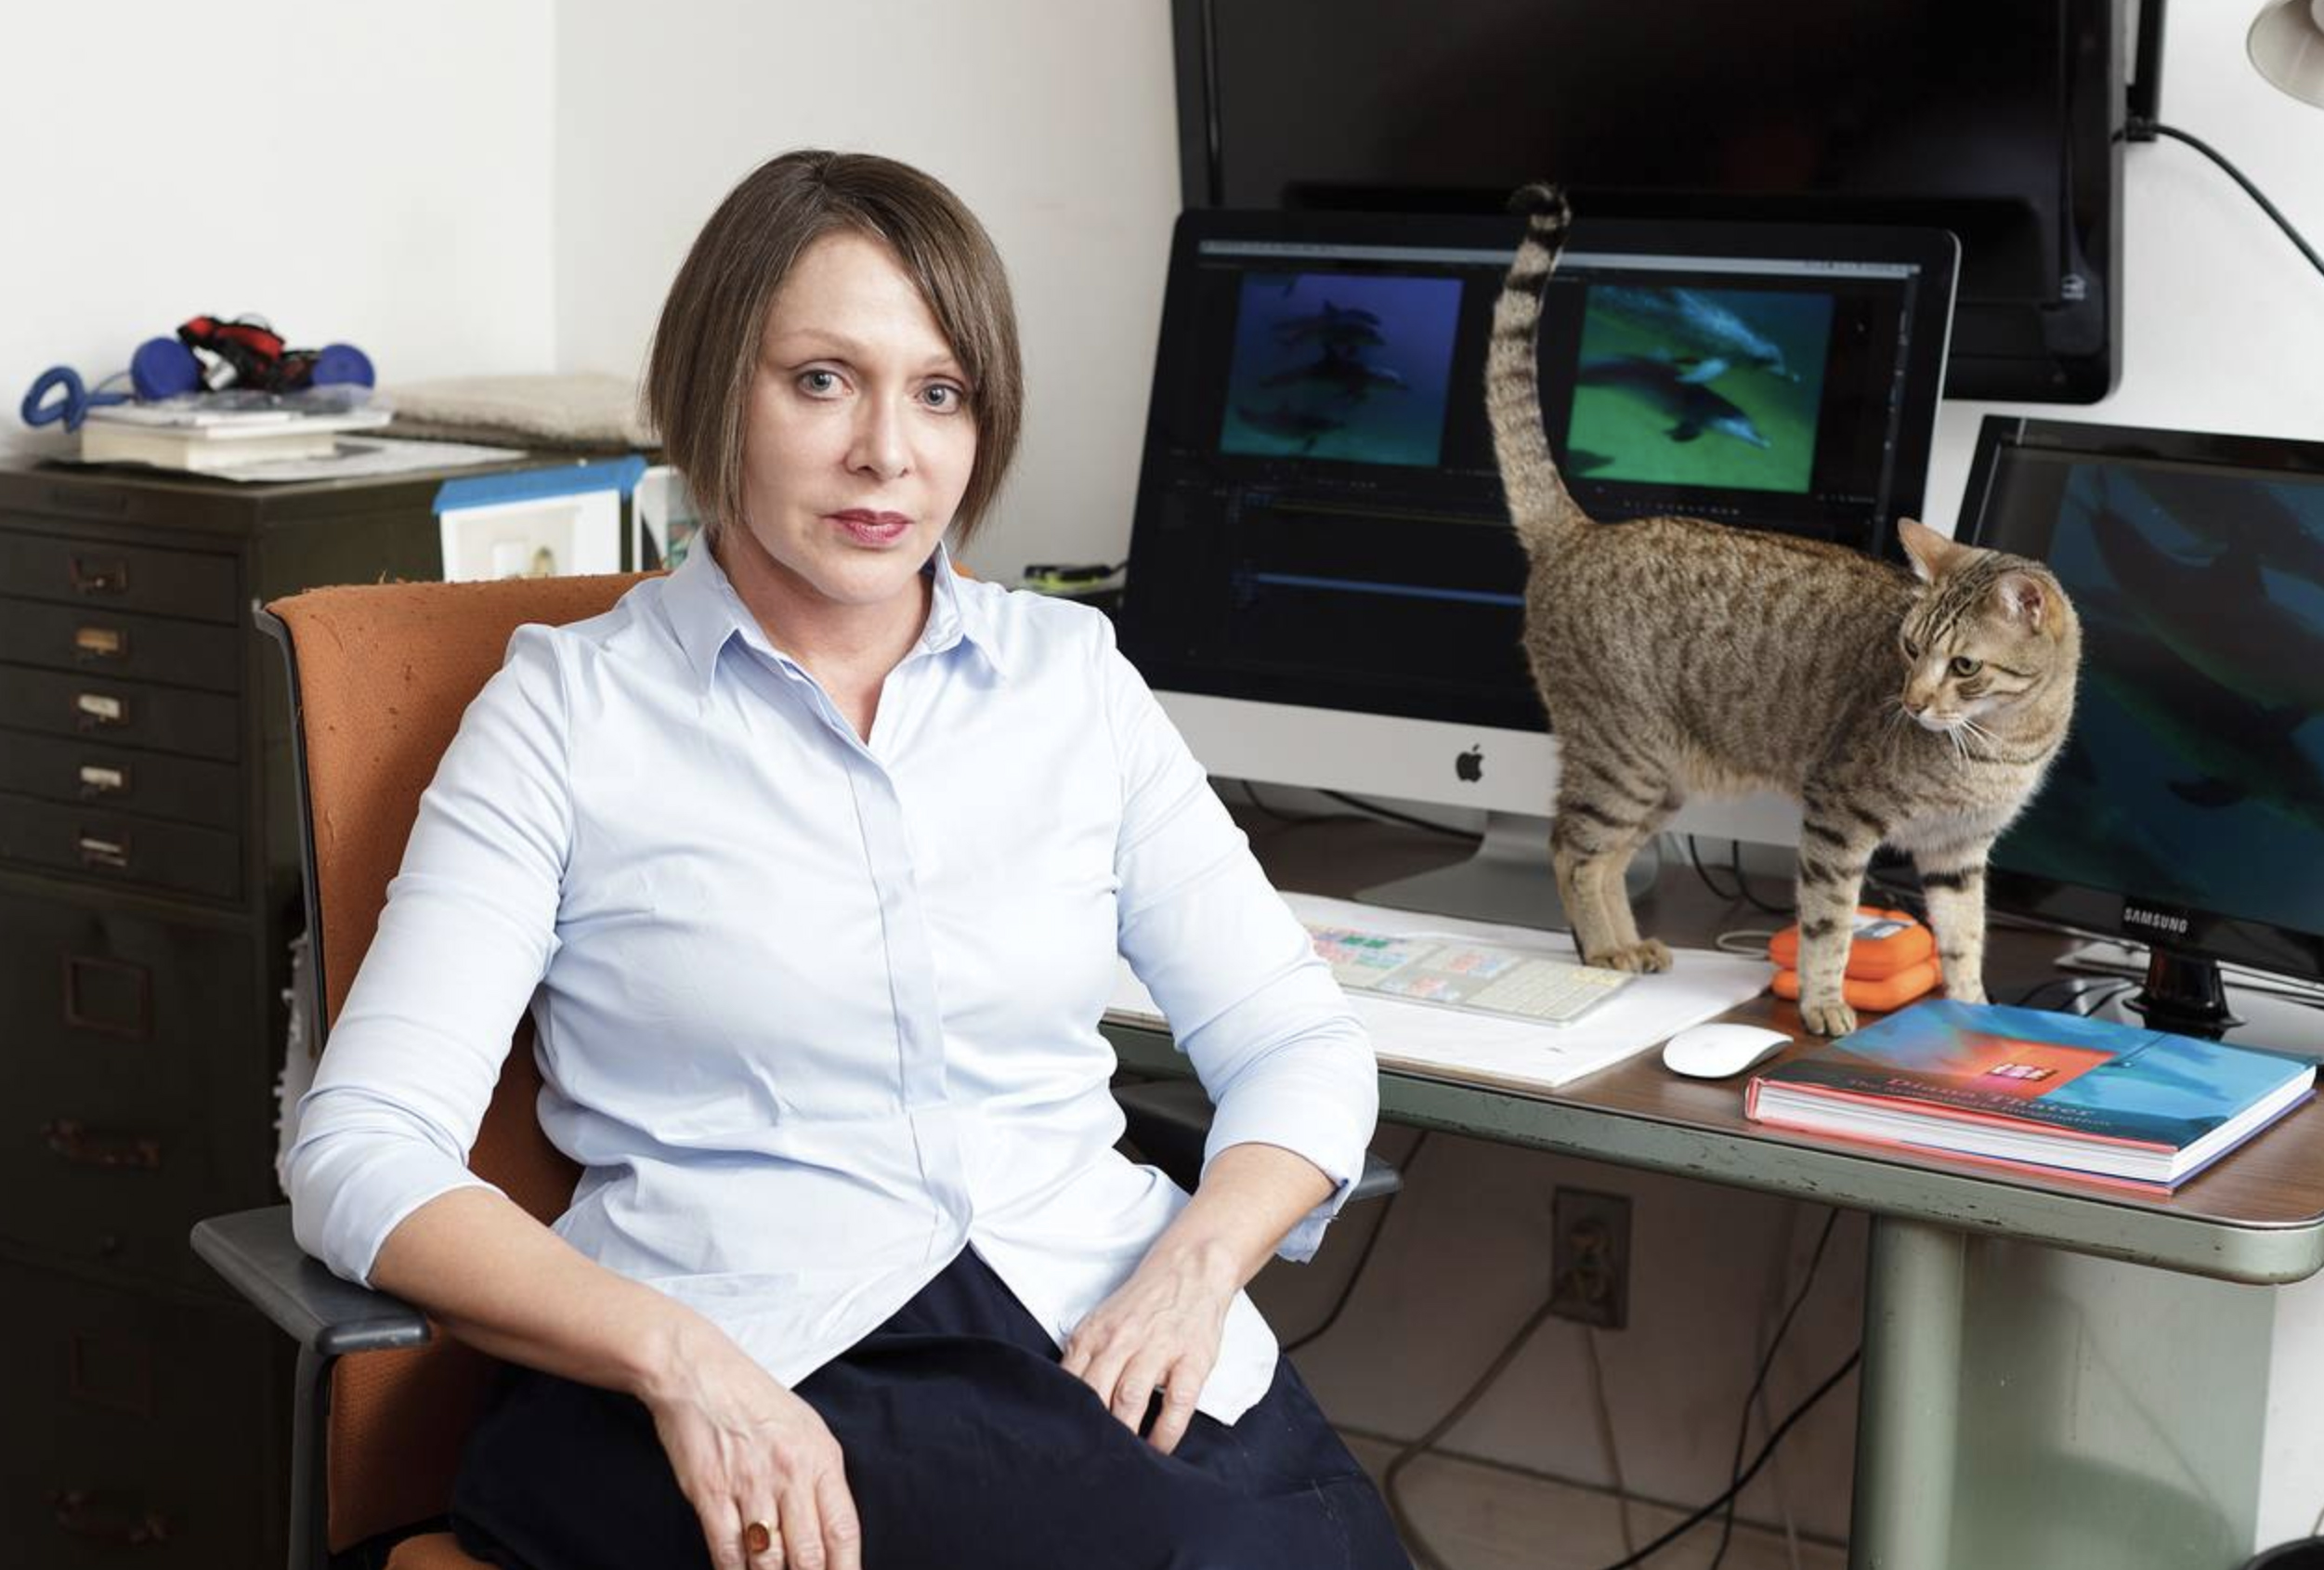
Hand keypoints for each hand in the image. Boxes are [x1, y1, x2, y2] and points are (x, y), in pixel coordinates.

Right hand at [639, 1319, 861, 1569]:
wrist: (697, 1372)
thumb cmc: (754, 1402)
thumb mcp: (805, 1429)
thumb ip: (820, 1480)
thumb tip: (830, 1534)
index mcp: (821, 1458)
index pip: (843, 1530)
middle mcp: (790, 1473)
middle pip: (808, 1554)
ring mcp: (750, 1484)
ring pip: (768, 1560)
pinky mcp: (711, 1492)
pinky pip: (728, 1551)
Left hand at [1060, 1245, 1234, 1455]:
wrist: (1190, 1269)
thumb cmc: (1143, 1304)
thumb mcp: (1102, 1322)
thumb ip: (1083, 1357)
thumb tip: (1064, 1403)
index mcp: (1093, 1334)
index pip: (1068, 1383)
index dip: (1063, 1418)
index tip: (1060, 1447)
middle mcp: (1121, 1341)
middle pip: (1095, 1395)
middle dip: (1090, 1432)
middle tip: (1087, 1464)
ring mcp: (1158, 1349)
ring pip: (1129, 1399)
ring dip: (1123, 1435)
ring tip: (1120, 1464)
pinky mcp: (1191, 1359)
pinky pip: (1176, 1404)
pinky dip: (1166, 1433)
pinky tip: (1159, 1450)